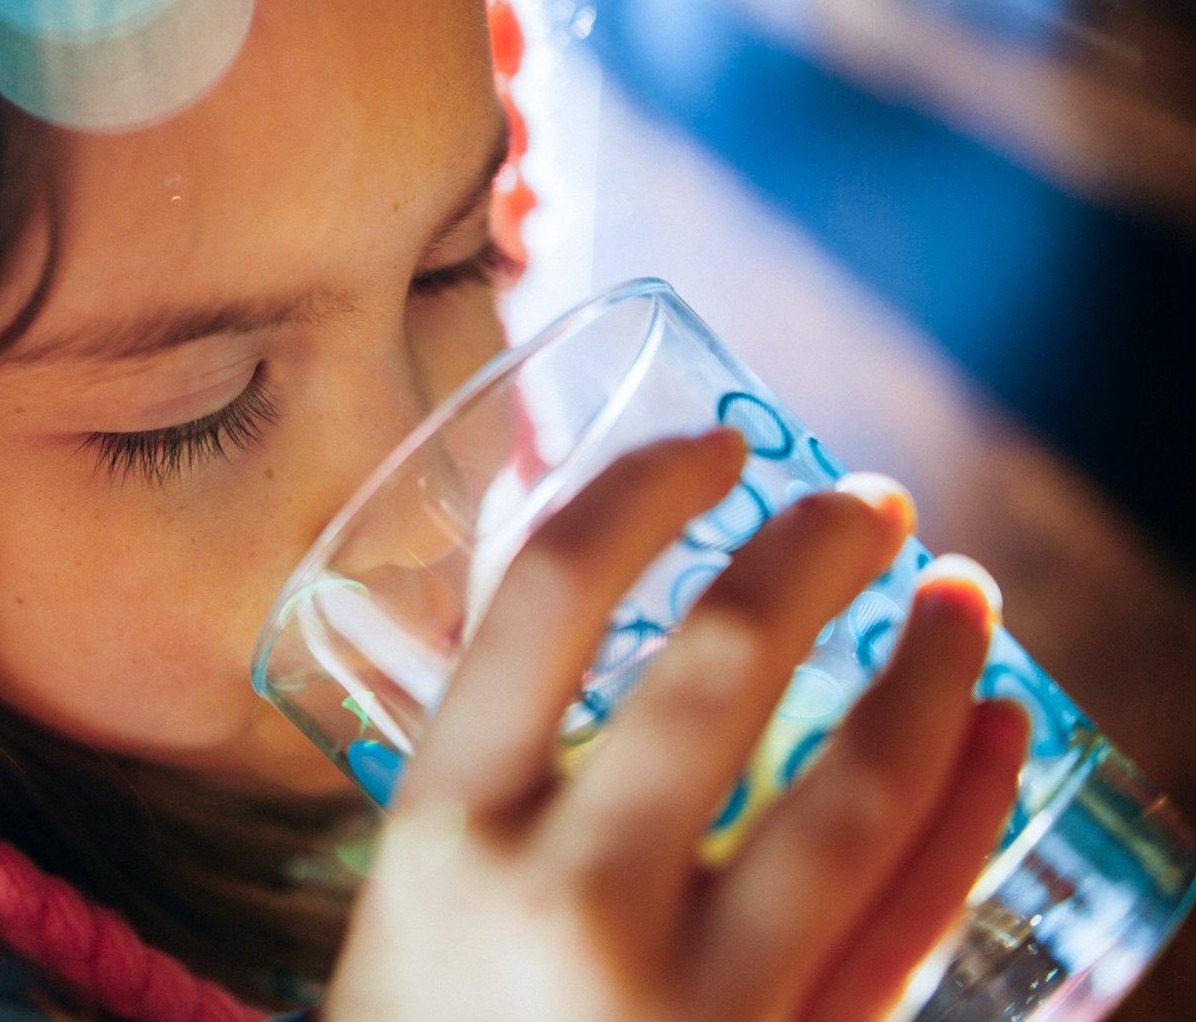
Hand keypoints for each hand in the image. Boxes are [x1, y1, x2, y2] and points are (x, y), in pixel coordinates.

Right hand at [318, 429, 1027, 1021]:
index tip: (710, 446)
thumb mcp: (409, 891)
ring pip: (855, 791)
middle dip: (815, 550)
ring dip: (935, 667)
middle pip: (722, 666)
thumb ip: (494, 769)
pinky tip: (1003, 729)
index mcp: (444, 830)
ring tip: (965, 592)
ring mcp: (691, 996)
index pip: (548, 596)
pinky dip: (971, 810)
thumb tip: (609, 609)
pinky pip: (907, 923)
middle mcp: (567, 897)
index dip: (642, 487)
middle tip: (865, 501)